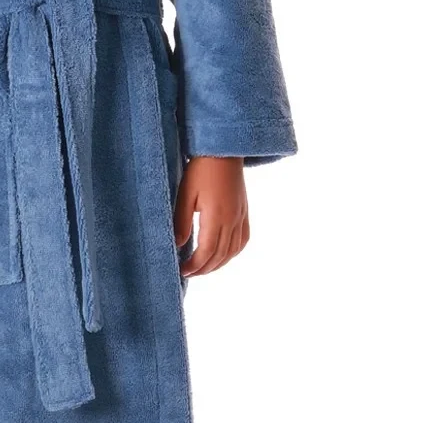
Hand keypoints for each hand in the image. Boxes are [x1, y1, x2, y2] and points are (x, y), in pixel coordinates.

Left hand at [174, 157, 248, 277]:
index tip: (182, 270)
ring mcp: (241, 216)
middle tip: (188, 273)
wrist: (224, 150)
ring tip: (202, 268)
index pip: (206, 252)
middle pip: (220, 255)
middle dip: (204, 269)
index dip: (194, 266)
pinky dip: (233, 253)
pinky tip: (223, 255)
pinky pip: (243, 240)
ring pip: (233, 251)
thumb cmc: (201, 168)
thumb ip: (181, 221)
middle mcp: (232, 220)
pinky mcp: (244, 211)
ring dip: (218, 264)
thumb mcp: (185, 194)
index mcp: (217, 216)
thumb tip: (178, 245)